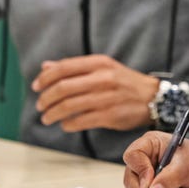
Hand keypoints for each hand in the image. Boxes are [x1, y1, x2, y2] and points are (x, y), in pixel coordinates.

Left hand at [32, 54, 159, 131]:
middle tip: (40, 106)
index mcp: (99, 63)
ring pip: (69, 106)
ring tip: (47, 118)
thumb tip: (46, 67)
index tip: (36, 87)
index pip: (64, 68)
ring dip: (53, 114)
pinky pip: (81, 120)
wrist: (152, 97)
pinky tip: (65, 124)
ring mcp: (106, 97)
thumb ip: (74, 68)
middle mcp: (102, 78)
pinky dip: (68, 124)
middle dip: (46, 99)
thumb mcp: (102, 67)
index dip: (45, 78)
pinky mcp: (110, 115)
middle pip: (63, 88)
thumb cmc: (124, 82)